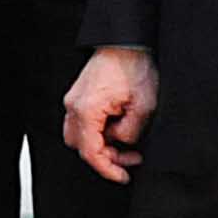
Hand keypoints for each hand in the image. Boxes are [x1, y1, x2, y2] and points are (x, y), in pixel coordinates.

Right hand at [62, 46, 157, 182]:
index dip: (108, 169)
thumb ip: (130, 132)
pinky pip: (83, 122)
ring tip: (126, 142)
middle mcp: (74, 106)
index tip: (122, 176)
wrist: (126, 42)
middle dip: (106, 157)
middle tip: (130, 158)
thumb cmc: (133, 66)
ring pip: (80, 136)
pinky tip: (117, 127)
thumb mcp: (143, 106)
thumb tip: (123, 142)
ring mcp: (74, 100)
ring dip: (101, 144)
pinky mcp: (80, 96)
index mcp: (87, 110)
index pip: (91, 151)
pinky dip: (99, 131)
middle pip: (82, 146)